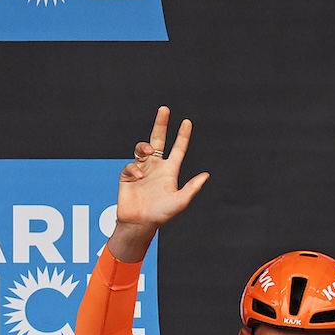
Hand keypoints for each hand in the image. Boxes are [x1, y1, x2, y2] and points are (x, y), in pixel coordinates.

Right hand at [105, 107, 207, 262]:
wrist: (140, 224)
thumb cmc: (161, 215)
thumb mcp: (180, 201)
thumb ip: (192, 188)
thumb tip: (206, 175)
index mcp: (169, 171)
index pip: (178, 149)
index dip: (182, 136)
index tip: (187, 122)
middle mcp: (155, 167)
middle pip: (158, 140)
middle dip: (161, 124)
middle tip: (165, 109)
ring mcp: (141, 170)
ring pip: (142, 149)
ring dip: (144, 146)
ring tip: (147, 151)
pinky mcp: (128, 176)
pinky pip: (130, 165)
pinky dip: (134, 168)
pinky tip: (138, 177)